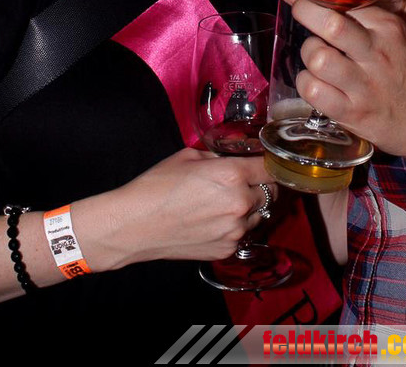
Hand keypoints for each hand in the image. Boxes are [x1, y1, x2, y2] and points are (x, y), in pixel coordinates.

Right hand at [105, 148, 276, 266]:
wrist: (135, 225)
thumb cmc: (157, 186)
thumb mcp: (189, 156)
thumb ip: (218, 157)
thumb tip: (230, 160)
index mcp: (232, 175)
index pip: (269, 167)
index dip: (268, 163)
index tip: (264, 162)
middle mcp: (239, 203)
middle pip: (270, 192)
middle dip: (260, 185)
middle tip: (244, 182)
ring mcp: (235, 231)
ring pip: (258, 215)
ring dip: (249, 208)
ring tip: (223, 203)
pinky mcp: (227, 250)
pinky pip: (242, 234)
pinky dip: (235, 226)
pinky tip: (213, 220)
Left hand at [281, 0, 405, 163]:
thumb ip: (398, 2)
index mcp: (391, 29)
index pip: (347, 0)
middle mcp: (376, 54)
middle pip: (329, 24)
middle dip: (304, 10)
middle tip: (298, 9)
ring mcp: (363, 86)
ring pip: (317, 58)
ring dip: (308, 52)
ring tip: (316, 54)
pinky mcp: (353, 113)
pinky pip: (313, 92)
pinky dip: (306, 84)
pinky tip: (316, 81)